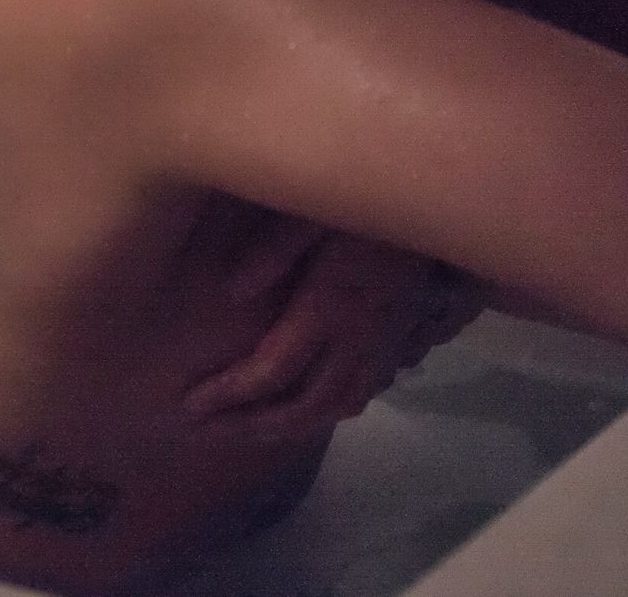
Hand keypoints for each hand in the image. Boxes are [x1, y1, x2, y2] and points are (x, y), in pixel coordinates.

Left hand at [182, 229, 482, 443]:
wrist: (438, 201)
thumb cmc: (366, 195)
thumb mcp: (313, 208)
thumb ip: (274, 246)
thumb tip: (233, 291)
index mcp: (331, 305)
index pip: (273, 369)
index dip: (229, 395)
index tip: (189, 405)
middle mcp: (358, 336)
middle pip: (303, 404)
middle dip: (250, 425)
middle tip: (205, 431)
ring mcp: (383, 342)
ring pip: (336, 408)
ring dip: (288, 430)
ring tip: (246, 433)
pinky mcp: (398, 337)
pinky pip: (363, 393)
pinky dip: (328, 414)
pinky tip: (305, 412)